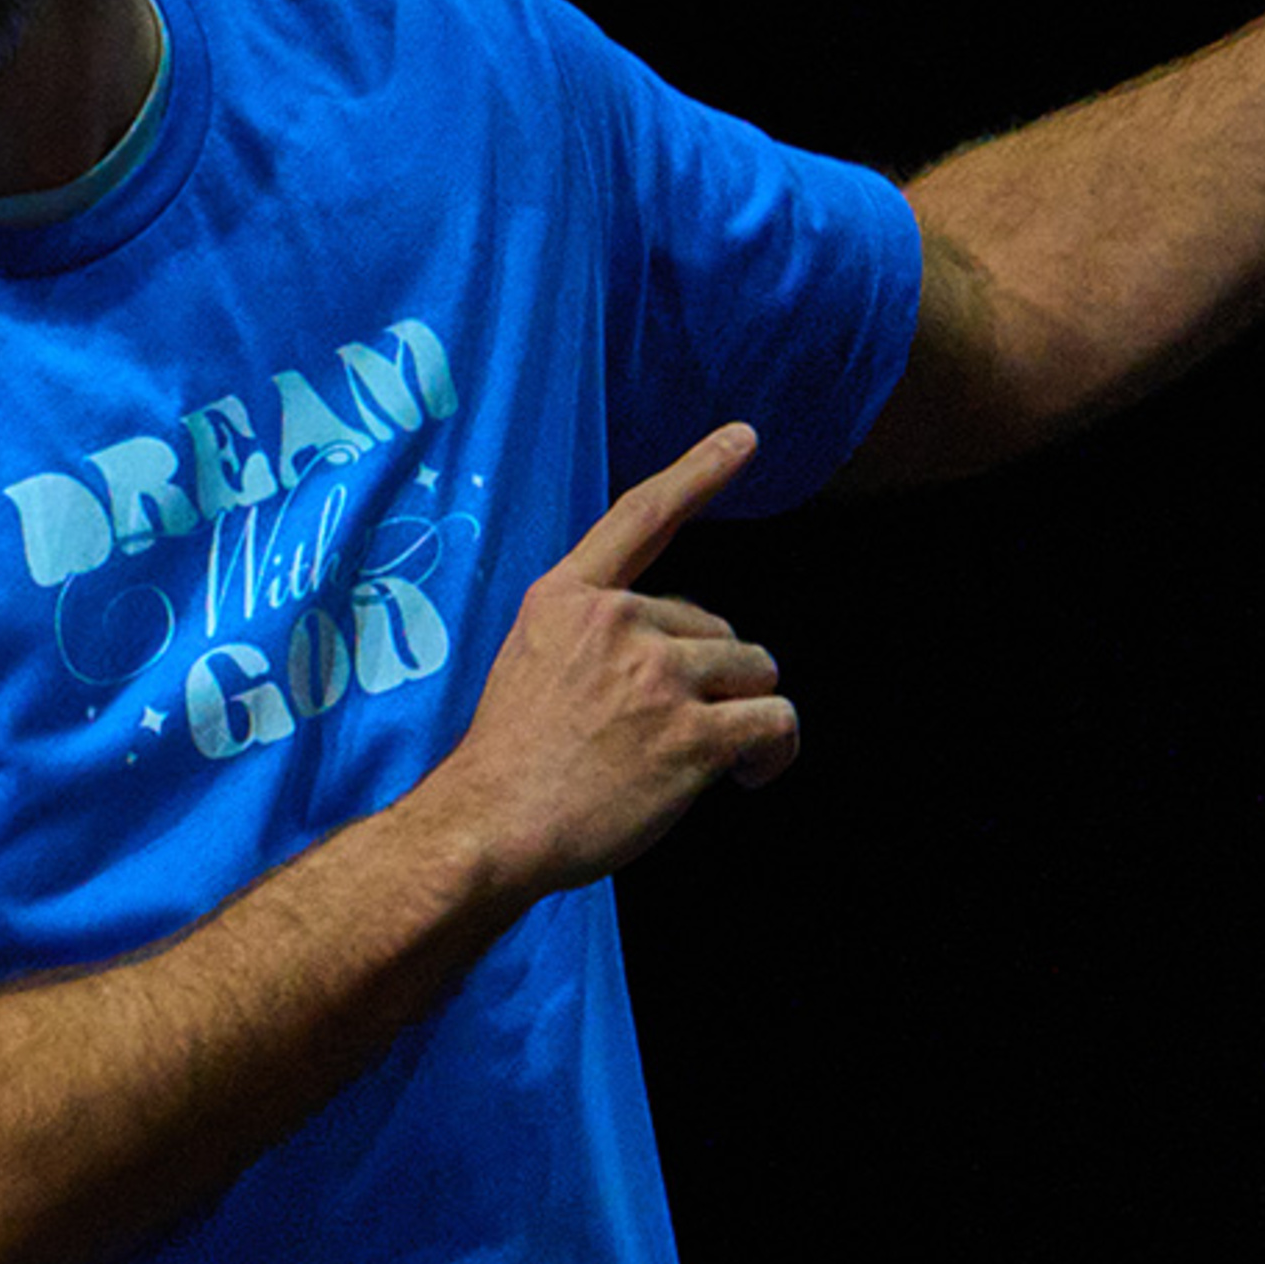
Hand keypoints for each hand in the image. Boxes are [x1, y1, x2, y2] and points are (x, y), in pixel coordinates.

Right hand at [435, 424, 795, 894]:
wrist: (490, 827)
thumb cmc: (508, 760)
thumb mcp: (531, 660)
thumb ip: (592, 636)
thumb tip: (665, 649)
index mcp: (569, 597)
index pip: (642, 516)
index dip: (699, 471)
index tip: (744, 436)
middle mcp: (617, 622)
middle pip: (716, 626)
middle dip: (711, 675)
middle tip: (672, 730)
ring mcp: (657, 676)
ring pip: (753, 670)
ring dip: (745, 711)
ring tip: (716, 757)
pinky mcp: (692, 735)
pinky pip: (773, 721)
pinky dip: (774, 749)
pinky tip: (750, 776)